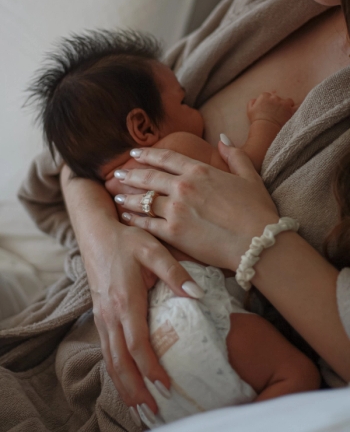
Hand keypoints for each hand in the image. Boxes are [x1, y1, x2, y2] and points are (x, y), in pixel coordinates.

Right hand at [60, 169, 203, 421]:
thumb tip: (199, 295)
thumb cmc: (126, 240)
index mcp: (125, 301)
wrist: (95, 232)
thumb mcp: (153, 249)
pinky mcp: (99, 314)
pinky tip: (124, 380)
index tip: (166, 387)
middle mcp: (109, 314)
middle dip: (135, 390)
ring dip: (123, 386)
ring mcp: (101, 316)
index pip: (138, 345)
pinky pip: (106, 350)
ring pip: (110, 359)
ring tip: (138, 408)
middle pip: (120, 362)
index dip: (151, 369)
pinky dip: (115, 370)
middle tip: (152, 414)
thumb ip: (176, 273)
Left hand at [106, 144, 279, 270]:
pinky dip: (134, 220)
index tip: (134, 153)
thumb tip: (222, 138)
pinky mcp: (173, 234)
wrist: (257, 242)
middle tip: (117, 173)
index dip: (147, 154)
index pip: (166, 158)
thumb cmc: (257, 210)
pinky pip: (146, 224)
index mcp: (199, 171)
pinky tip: (126, 218)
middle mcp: (183, 187)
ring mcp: (176, 210)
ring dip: (127, 197)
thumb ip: (234, 155)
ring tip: (116, 195)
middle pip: (148, 177)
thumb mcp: (249, 176)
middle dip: (130, 174)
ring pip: (143, 200)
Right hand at [247, 91, 295, 126]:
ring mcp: (284, 103)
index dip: (267, 102)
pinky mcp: (291, 110)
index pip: (267, 95)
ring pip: (288, 101)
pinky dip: (296, 108)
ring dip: (286, 105)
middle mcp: (275, 97)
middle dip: (276, 104)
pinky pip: (297, 106)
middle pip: (277, 98)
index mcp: (265, 96)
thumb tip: (256, 100)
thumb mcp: (250, 110)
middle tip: (274, 113)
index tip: (267, 108)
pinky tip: (295, 111)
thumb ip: (252, 102)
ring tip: (284, 113)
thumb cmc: (257, 120)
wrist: (265, 129)